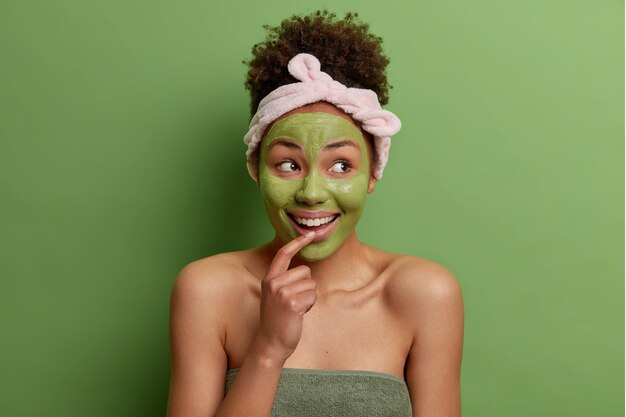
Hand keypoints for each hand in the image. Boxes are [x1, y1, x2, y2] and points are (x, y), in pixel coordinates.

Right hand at [254, 232, 317, 362]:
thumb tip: (305, 271)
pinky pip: (313, 296)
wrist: (271, 343)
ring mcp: (282, 292)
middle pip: (305, 271)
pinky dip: (310, 305)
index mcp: (269, 279)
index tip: (310, 235)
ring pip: (311, 284)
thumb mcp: (275, 296)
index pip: (283, 254)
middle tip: (294, 302)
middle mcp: (274, 283)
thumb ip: (284, 281)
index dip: (297, 242)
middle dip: (306, 286)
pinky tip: (299, 314)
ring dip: (309, 297)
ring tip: (296, 309)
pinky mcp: (292, 303)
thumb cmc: (277, 319)